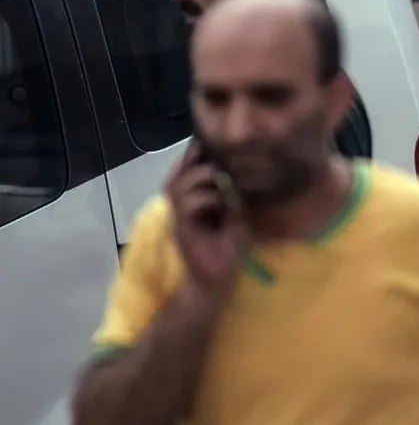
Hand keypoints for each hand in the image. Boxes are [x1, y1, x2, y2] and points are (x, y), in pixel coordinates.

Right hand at [166, 144, 244, 292]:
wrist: (216, 281)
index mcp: (191, 204)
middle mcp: (180, 209)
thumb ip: (232, 197)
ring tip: (217, 177)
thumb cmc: (226, 250)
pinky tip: (218, 200)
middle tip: (211, 155)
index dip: (190, 158)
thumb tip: (237, 175)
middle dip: (191, 162)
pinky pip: (187, 207)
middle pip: (176, 176)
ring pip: (179, 187)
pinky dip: (204, 199)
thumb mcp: (234, 217)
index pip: (183, 174)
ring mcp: (179, 219)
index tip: (204, 142)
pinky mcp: (182, 231)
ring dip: (200, 179)